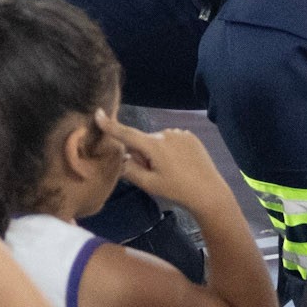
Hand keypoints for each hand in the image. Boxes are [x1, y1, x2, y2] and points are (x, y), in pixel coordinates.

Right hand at [96, 113, 230, 217]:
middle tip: (156, 174)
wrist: (208, 193)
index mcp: (154, 145)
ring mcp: (180, 133)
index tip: (98, 113)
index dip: (111, 125)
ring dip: (158, 152)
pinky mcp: (190, 135)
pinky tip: (181, 164)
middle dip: (144, 155)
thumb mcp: (149, 185)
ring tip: (172, 171)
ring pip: (158, 141)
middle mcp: (166, 133)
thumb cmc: (176, 190)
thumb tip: (122, 158)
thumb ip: (131, 171)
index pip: (127, 134)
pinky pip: (172, 140)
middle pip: (144, 141)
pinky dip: (171, 150)